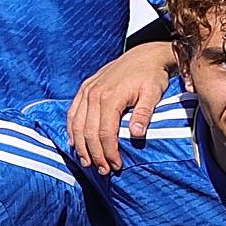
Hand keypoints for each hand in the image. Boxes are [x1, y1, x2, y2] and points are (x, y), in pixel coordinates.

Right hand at [67, 40, 178, 173]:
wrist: (145, 55)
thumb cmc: (151, 76)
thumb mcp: (153, 94)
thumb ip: (143, 114)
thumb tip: (136, 135)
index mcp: (110, 97)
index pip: (105, 133)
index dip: (109, 152)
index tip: (117, 165)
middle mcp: (94, 94)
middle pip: (88, 132)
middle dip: (95, 155)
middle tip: (104, 170)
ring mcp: (87, 90)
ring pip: (76, 125)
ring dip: (81, 146)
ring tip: (88, 163)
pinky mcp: (85, 88)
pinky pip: (72, 113)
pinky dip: (72, 130)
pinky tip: (76, 144)